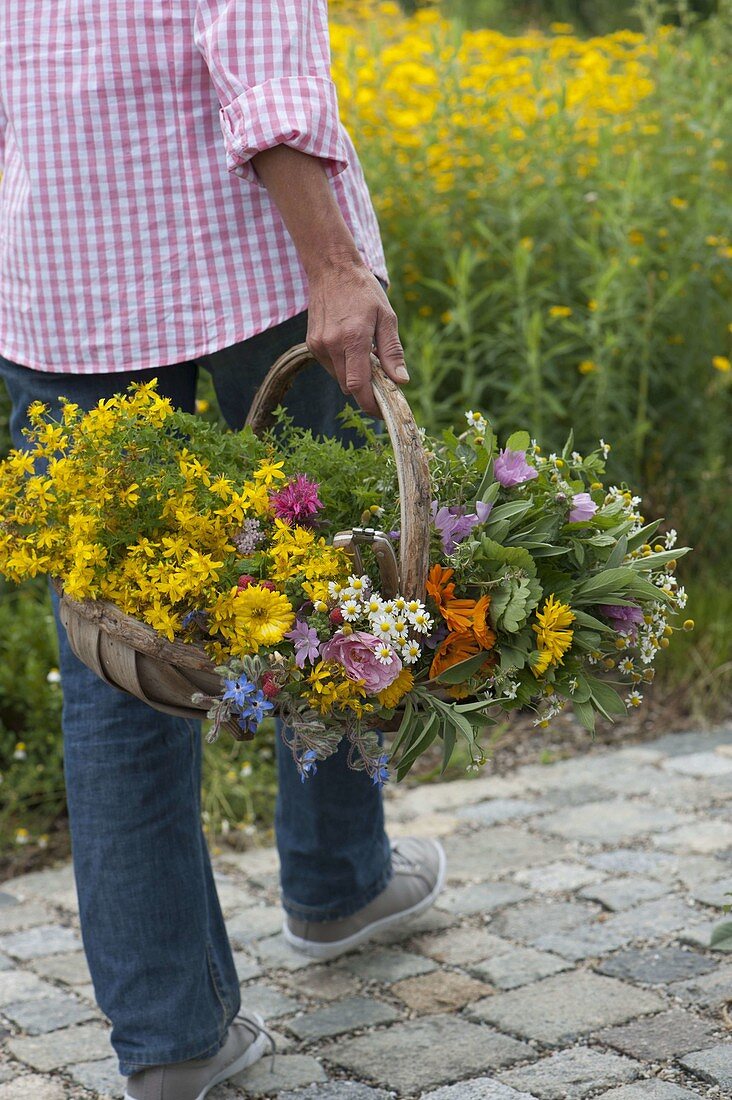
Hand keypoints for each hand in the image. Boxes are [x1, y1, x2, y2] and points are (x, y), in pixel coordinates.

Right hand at [305, 261, 408, 417]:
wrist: (332, 269)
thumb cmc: (364, 291)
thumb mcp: (387, 318)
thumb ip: (392, 352)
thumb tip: (400, 381)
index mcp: (353, 338)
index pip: (358, 385)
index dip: (370, 404)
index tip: (381, 411)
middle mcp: (332, 344)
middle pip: (349, 386)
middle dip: (366, 391)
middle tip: (383, 383)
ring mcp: (318, 345)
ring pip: (339, 378)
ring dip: (354, 377)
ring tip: (367, 356)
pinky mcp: (312, 344)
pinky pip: (330, 367)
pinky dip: (343, 365)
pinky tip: (351, 347)